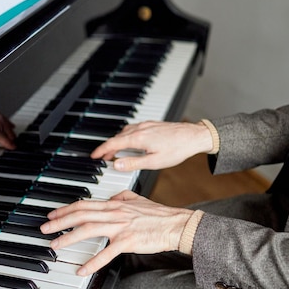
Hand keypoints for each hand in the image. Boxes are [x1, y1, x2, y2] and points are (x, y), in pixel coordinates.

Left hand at [40, 190, 192, 275]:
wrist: (176, 224)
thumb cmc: (159, 214)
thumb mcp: (138, 199)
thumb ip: (123, 196)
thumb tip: (113, 196)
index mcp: (115, 204)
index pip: (84, 204)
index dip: (65, 209)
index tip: (52, 215)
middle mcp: (114, 213)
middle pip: (80, 215)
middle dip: (59, 222)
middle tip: (45, 229)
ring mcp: (120, 227)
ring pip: (88, 230)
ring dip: (68, 237)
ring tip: (55, 245)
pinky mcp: (128, 241)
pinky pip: (106, 253)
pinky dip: (92, 262)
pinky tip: (81, 270)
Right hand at [91, 120, 213, 170]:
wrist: (194, 136)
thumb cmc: (177, 149)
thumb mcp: (154, 162)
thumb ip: (133, 163)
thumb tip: (116, 164)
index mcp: (138, 138)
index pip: (113, 143)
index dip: (101, 150)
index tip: (94, 156)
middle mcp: (140, 128)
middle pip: (117, 137)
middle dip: (108, 147)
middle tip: (103, 158)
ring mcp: (146, 124)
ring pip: (124, 132)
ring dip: (117, 141)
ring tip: (115, 152)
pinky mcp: (152, 124)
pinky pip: (133, 129)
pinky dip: (126, 136)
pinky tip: (130, 142)